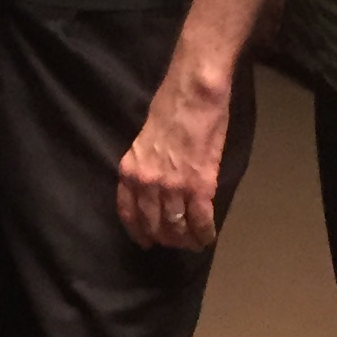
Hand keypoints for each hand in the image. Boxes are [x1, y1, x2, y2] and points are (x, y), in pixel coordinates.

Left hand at [117, 67, 231, 250]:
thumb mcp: (143, 140)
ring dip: (186, 240)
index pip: (128, 212)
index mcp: (130, 170)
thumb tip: (154, 184)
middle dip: (165, 238)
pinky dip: (205, 233)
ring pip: (177, 227)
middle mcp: (147, 183)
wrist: (193, 94)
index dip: (137, 231)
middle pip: (154, 224)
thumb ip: (145, 165)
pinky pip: (201, 220)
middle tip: (176, 242)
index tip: (145, 241)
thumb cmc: (170, 106)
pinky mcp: (200, 186)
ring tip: (193, 242)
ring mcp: (173, 187)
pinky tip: (208, 237)